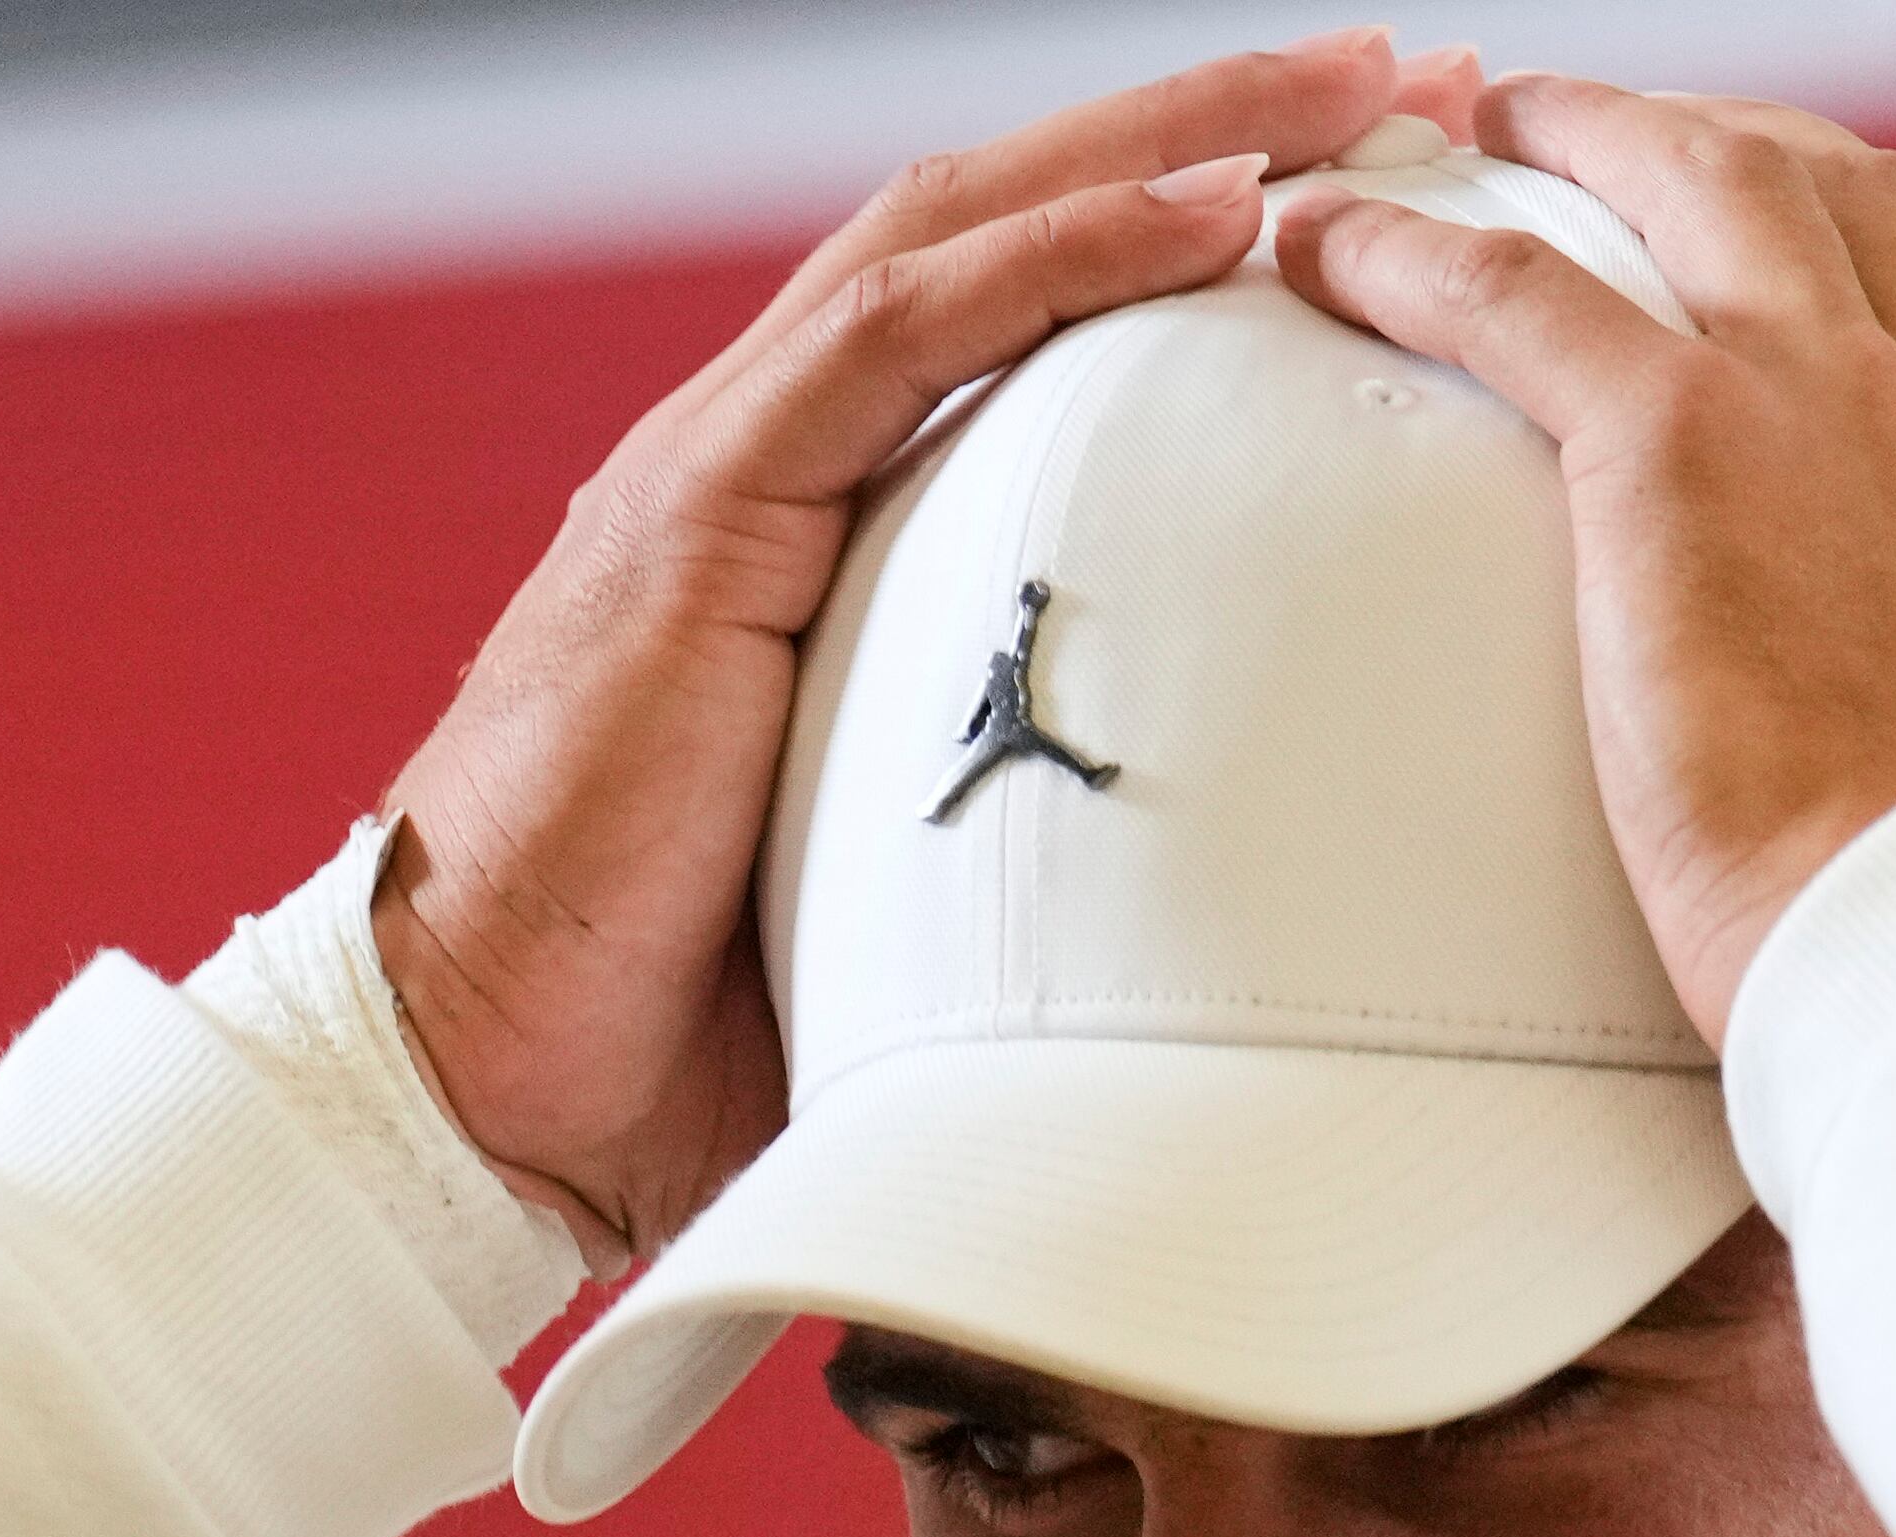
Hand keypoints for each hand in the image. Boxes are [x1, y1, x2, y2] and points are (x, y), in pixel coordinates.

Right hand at [373, 29, 1451, 1270]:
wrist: (480, 1078)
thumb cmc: (676, 1030)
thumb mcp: (915, 903)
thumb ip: (1044, 849)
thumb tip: (1229, 926)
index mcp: (817, 528)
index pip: (1022, 312)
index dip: (1191, 229)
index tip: (1382, 199)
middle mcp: (773, 458)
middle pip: (1015, 220)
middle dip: (1222, 127)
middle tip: (1416, 79)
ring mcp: (728, 465)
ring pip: (971, 222)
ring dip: (1176, 137)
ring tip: (1356, 87)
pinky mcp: (704, 511)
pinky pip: (905, 330)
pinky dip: (1066, 251)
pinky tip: (1219, 208)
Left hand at [1271, 78, 1895, 1045]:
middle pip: (1873, 205)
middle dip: (1772, 156)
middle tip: (1674, 152)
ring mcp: (1831, 410)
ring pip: (1705, 185)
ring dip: (1598, 134)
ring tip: (1507, 120)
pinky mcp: (1677, 451)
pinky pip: (1517, 298)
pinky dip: (1413, 254)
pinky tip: (1335, 243)